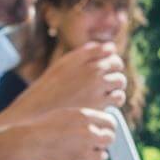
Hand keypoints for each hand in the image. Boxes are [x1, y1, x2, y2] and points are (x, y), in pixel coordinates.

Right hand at [0, 42, 125, 128]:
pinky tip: (109, 103)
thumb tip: (108, 48)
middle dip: (115, 72)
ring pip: (120, 80)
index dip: (110, 58)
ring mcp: (96, 85)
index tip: (108, 66)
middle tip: (111, 81)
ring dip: (117, 86)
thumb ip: (84, 55)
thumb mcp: (62, 66)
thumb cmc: (49, 90)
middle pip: (116, 64)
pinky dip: (116, 99)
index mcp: (80, 57)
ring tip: (110, 92)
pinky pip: (118, 97)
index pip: (108, 50)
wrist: (39, 112)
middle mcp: (90, 68)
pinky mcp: (100, 102)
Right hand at [10, 107, 115, 159]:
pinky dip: (95, 157)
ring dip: (100, 148)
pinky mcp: (82, 158)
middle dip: (106, 138)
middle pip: (111, 135)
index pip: (110, 121)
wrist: (31, 140)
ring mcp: (86, 145)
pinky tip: (86, 154)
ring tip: (88, 147)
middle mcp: (88, 129)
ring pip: (106, 147)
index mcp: (85, 115)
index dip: (108, 126)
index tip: (103, 129)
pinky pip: (99, 158)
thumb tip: (98, 122)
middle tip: (98, 140)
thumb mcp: (67, 113)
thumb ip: (84, 117)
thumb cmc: (45, 126)